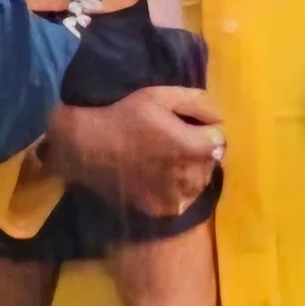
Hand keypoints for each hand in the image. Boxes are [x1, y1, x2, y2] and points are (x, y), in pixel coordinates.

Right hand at [42, 85, 223, 217]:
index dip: (203, 127)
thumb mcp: (160, 95)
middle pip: (211, 160)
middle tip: (172, 141)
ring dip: (189, 170)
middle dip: (198, 149)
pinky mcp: (164, 210)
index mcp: (196, 147)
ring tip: (164, 160)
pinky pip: (182, 197)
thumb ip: (198, 102)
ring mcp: (179, 197)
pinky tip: (155, 176)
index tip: (183, 125)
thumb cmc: (124, 116)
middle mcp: (193, 176)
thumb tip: (219, 117)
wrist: (85, 147)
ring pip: (199, 180)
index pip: (219, 136)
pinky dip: (175, 188)